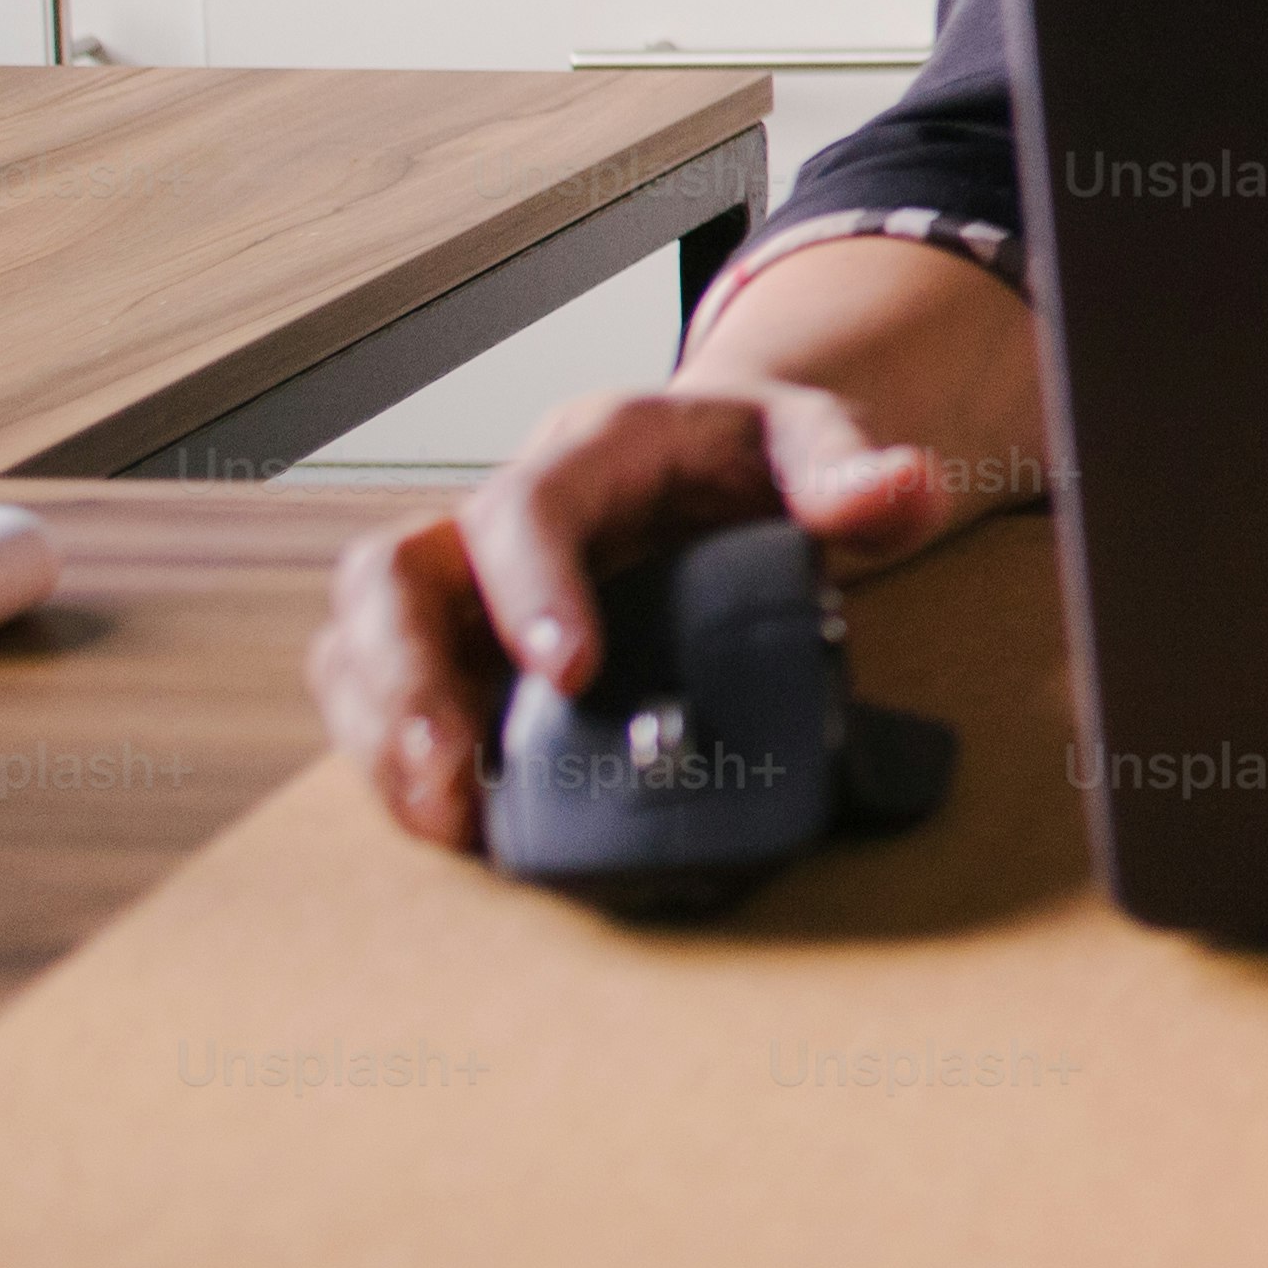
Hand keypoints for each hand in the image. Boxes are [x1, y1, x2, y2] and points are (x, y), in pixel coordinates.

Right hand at [307, 232, 1043, 849]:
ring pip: (361, 635)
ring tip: (442, 820)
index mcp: (592, 451)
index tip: (570, 674)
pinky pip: (375, 691)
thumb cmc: (759, 457)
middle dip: (405, 674)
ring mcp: (465, 582)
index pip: (527, 505)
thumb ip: (854, 475)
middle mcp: (502, 512)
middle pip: (391, 571)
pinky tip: (446, 823)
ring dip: (380, 729)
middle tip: (455, 772)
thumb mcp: (817, 443)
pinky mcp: (454, 645)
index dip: (531, 586)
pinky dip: (390, 758)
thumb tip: (905, 490)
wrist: (723, 460)